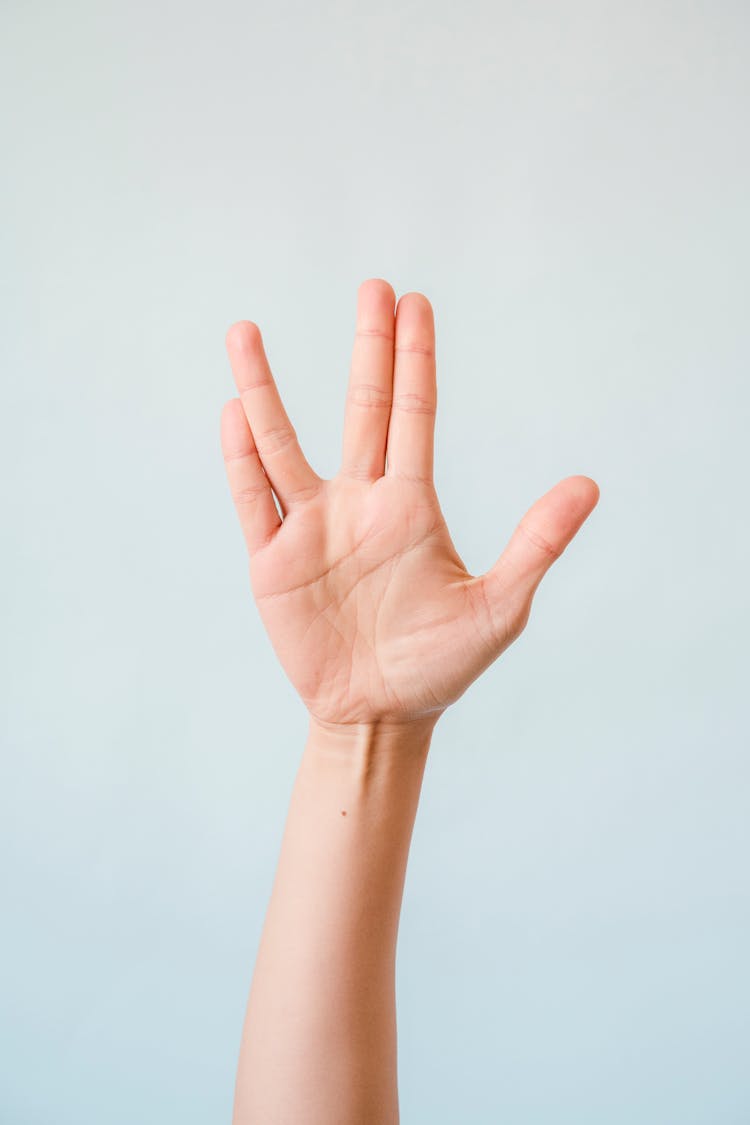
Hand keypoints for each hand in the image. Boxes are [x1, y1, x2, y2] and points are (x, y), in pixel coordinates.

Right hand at [220, 279, 598, 729]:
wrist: (379, 715)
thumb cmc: (440, 665)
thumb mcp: (499, 606)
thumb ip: (538, 543)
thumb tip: (590, 484)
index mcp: (411, 505)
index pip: (413, 414)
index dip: (413, 360)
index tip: (413, 303)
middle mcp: (360, 502)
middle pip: (361, 411)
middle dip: (368, 350)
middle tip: (373, 287)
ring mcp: (312, 528)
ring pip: (281, 445)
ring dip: (265, 390)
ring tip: (245, 333)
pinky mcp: (273, 561)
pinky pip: (253, 501)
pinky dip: (241, 460)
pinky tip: (232, 414)